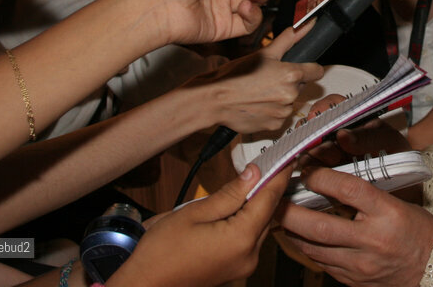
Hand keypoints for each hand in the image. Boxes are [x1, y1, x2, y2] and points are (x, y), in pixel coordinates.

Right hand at [109, 163, 290, 286]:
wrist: (144, 286)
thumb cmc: (160, 253)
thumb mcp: (193, 213)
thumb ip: (229, 194)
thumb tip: (253, 174)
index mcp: (240, 239)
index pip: (269, 198)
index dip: (279, 174)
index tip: (287, 157)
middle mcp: (248, 255)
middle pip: (267, 213)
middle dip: (268, 187)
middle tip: (270, 162)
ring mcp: (243, 265)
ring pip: (259, 225)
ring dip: (257, 204)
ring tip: (251, 180)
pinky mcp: (236, 269)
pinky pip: (249, 238)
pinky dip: (247, 220)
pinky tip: (238, 206)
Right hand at [186, 25, 324, 133]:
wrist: (214, 100)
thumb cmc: (235, 76)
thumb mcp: (263, 53)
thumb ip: (289, 40)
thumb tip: (306, 26)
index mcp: (291, 74)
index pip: (316, 71)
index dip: (308, 68)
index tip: (300, 68)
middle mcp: (290, 95)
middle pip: (300, 86)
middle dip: (288, 82)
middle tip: (268, 79)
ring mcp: (283, 112)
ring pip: (289, 102)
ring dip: (279, 98)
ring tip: (260, 92)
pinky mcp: (274, 126)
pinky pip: (279, 117)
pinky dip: (271, 112)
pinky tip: (257, 105)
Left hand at [278, 166, 432, 286]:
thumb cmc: (417, 230)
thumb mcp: (397, 202)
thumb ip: (365, 193)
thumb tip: (328, 179)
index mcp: (387, 213)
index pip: (348, 189)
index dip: (321, 178)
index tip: (306, 171)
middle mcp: (372, 240)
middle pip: (321, 226)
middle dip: (291, 212)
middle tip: (276, 199)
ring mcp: (361, 264)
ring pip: (314, 249)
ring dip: (292, 232)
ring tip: (279, 217)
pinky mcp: (354, 280)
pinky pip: (322, 264)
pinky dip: (306, 249)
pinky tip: (298, 237)